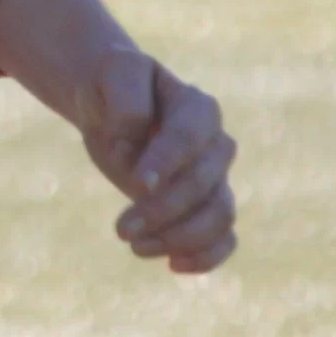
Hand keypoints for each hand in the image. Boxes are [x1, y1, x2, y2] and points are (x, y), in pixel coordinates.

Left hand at [76, 58, 236, 276]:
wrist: (111, 105)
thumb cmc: (111, 85)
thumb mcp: (113, 73)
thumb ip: (126, 101)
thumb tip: (133, 146)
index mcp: (197, 107)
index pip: (189, 139)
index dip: (167, 163)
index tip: (137, 185)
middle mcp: (215, 143)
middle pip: (204, 184)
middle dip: (163, 210)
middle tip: (120, 229)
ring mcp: (215, 177)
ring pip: (220, 216)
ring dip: (181, 238)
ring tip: (135, 246)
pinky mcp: (205, 205)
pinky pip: (225, 238)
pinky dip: (207, 256)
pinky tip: (173, 264)